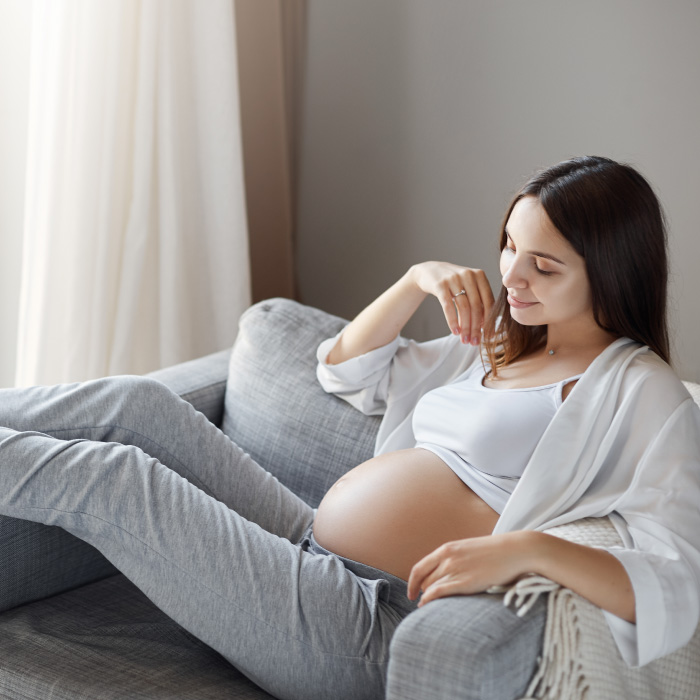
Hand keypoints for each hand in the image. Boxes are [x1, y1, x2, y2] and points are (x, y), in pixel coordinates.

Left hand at [407, 532, 535, 606]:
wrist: (516, 550)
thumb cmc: (496, 552)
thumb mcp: (469, 550)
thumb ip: (456, 559)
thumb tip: (448, 573)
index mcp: (447, 548)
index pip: (419, 567)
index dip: (412, 582)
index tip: (411, 592)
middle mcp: (448, 558)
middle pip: (425, 580)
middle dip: (421, 592)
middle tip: (422, 604)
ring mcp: (455, 569)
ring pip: (430, 587)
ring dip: (426, 598)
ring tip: (427, 609)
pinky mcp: (465, 581)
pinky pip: (438, 592)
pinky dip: (428, 600)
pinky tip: (426, 607)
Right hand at [408, 262, 494, 344]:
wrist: (430, 271)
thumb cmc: (453, 283)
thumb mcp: (469, 286)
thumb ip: (479, 300)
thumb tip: (485, 326)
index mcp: (480, 275)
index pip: (488, 302)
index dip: (489, 321)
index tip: (488, 336)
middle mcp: (468, 275)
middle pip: (476, 306)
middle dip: (476, 327)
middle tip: (475, 342)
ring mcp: (453, 279)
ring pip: (464, 307)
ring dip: (465, 327)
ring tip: (464, 340)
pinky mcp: (440, 285)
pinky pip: (448, 306)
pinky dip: (452, 321)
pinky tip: (455, 331)